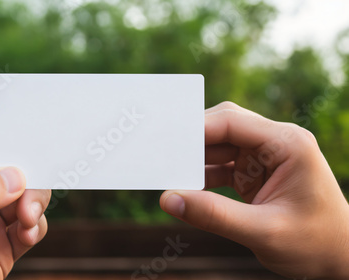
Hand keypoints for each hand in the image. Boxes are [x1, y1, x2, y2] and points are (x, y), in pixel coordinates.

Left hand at [0, 121, 50, 279]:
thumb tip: (15, 178)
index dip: (2, 133)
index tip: (29, 129)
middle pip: (10, 170)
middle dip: (26, 175)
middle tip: (32, 185)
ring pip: (26, 197)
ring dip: (34, 202)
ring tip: (27, 217)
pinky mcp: (3, 247)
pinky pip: (30, 227)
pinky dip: (35, 227)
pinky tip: (27, 235)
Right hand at [160, 102, 348, 278]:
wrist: (338, 258)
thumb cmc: (314, 244)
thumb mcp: (263, 232)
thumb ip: (214, 215)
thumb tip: (168, 199)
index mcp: (288, 144)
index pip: (233, 122)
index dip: (196, 129)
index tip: (164, 141)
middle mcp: (276, 143)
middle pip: (223, 126)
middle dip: (192, 140)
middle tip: (161, 154)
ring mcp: (264, 156)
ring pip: (218, 144)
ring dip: (194, 158)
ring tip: (168, 172)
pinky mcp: (254, 172)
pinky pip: (221, 164)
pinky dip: (202, 175)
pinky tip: (186, 187)